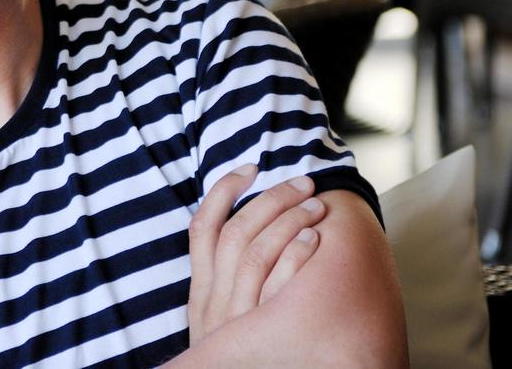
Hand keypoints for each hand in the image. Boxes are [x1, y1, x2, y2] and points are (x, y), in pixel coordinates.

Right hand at [187, 166, 326, 344]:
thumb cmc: (235, 358)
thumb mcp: (217, 319)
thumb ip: (223, 281)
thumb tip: (246, 233)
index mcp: (200, 288)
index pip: (203, 224)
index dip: (224, 190)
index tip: (250, 167)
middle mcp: (213, 297)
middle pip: (236, 230)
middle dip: (269, 198)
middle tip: (302, 181)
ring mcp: (237, 315)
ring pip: (254, 249)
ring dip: (287, 219)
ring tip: (315, 204)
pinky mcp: (261, 331)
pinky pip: (277, 284)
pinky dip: (295, 255)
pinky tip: (315, 240)